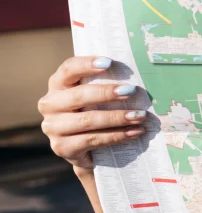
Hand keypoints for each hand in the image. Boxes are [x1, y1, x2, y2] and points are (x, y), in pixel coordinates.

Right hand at [38, 56, 146, 173]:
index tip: (109, 63)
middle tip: (132, 91)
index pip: (68, 69)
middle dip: (107, 93)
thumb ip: (108, 82)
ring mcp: (53, 128)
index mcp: (58, 84)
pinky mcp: (62, 147)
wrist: (89, 150)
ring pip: (87, 120)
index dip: (87, 64)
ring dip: (117, 117)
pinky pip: (92, 140)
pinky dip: (117, 136)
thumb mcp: (98, 96)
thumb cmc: (97, 111)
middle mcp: (50, 104)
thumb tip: (139, 73)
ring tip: (140, 115)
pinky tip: (135, 132)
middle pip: (78, 95)